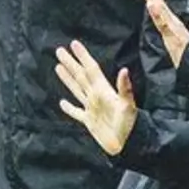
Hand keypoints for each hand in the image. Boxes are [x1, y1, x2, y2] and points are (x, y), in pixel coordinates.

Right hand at [55, 41, 137, 155]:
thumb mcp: (128, 105)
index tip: (73, 44)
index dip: (82, 56)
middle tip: (59, 50)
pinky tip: (62, 103)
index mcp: (103, 90)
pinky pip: (76, 113)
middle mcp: (95, 96)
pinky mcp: (89, 121)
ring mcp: (91, 108)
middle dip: (70, 63)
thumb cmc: (129, 124)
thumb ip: (125, 88)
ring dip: (67, 78)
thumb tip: (124, 70)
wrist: (127, 144)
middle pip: (80, 76)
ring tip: (58, 67)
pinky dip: (69, 108)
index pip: (90, 69)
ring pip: (76, 89)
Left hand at [130, 0, 188, 67]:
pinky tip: (151, 5)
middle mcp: (172, 21)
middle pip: (156, 0)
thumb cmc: (188, 57)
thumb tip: (159, 18)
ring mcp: (174, 29)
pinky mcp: (176, 38)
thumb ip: (167, 29)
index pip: (155, 2)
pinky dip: (158, 15)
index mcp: (169, 22)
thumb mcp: (173, 41)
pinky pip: (166, 25)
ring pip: (160, 10)